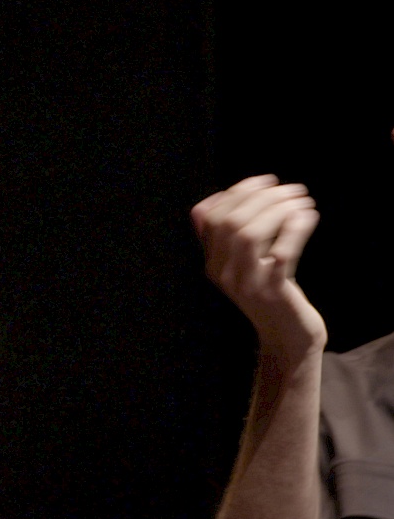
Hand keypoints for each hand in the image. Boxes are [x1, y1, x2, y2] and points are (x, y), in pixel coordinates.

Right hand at [191, 175, 325, 356]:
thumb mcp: (242, 266)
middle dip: (261, 197)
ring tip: (300, 200)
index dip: (237, 193)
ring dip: (277, 209)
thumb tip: (210, 201)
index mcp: (213, 263)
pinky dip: (295, 228)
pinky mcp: (272, 292)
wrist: (286, 337)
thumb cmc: (270, 295)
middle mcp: (222, 272)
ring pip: (249, 234)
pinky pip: (282, 252)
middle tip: (290, 189)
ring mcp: (246, 283)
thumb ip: (227, 239)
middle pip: (230, 222)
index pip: (212, 217)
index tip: (264, 181)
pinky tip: (307, 217)